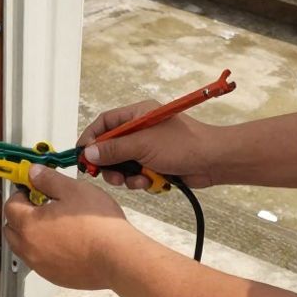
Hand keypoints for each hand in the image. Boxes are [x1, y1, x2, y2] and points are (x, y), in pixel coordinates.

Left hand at [3, 165, 142, 289]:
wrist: (117, 258)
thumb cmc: (98, 225)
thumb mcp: (73, 190)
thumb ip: (48, 179)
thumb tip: (34, 173)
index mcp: (29, 224)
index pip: (10, 206)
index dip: (20, 194)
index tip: (33, 189)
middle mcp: (29, 248)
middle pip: (11, 229)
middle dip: (21, 215)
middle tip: (42, 205)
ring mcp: (41, 265)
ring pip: (24, 247)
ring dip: (31, 235)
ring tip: (55, 224)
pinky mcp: (54, 276)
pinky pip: (40, 261)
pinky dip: (45, 251)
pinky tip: (65, 242)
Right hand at [78, 101, 220, 188]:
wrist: (214, 161)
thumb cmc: (183, 144)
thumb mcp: (142, 145)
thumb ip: (113, 150)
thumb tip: (88, 152)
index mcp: (137, 115)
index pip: (104, 123)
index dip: (91, 138)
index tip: (82, 155)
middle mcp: (141, 129)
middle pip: (111, 147)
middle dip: (109, 164)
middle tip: (109, 176)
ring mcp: (148, 147)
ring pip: (123, 164)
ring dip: (126, 176)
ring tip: (137, 180)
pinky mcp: (156, 164)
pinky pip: (137, 174)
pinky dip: (141, 180)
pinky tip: (151, 182)